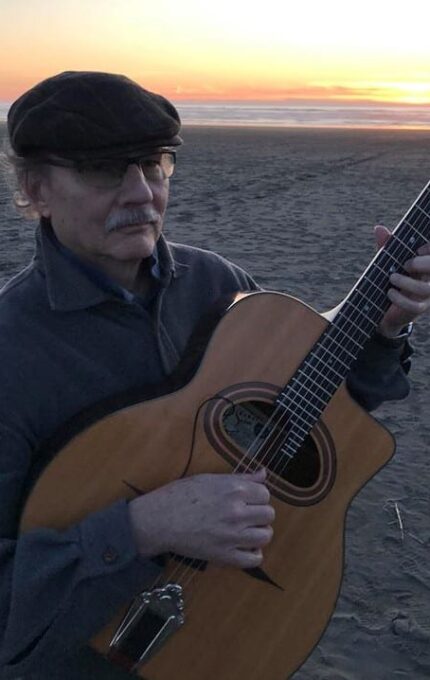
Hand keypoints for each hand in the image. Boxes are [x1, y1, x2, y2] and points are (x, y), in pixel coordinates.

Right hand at [128, 468, 274, 567]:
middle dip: (260, 514)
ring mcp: (232, 535)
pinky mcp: (225, 555)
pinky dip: (253, 554)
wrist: (160, 519)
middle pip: (269, 515)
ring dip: (258, 533)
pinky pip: (254, 559)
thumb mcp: (210, 479)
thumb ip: (241, 478)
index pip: (265, 494)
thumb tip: (263, 473)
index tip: (248, 500)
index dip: (257, 496)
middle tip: (246, 515)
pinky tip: (243, 547)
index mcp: (234, 490)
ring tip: (246, 531)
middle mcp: (237, 512)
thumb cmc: (181, 495)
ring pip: (265, 536)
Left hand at [375, 225, 429, 336]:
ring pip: (426, 289)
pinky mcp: (420, 308)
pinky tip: (390, 292)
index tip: (418, 249)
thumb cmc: (393, 277)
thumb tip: (378, 228)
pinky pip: (416, 306)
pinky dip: (401, 299)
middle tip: (406, 264)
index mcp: (426, 263)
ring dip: (408, 282)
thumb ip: (387, 246)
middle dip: (424, 264)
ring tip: (392, 277)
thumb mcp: (389, 260)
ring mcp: (428, 294)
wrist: (387, 308)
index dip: (429, 249)